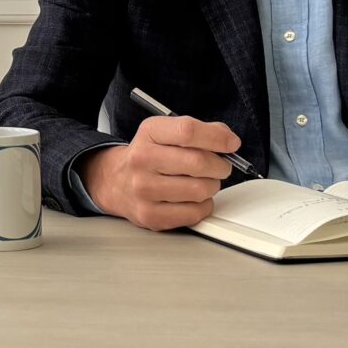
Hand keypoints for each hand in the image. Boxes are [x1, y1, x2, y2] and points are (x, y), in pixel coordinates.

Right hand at [78, 115, 240, 229]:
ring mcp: (144, 190)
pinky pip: (195, 213)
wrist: (116, 182)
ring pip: (200, 190)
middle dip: (220, 166)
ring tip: (202, 182)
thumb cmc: (148, 156)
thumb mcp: (165, 132)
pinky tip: (194, 198)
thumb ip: (198, 131)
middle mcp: (142, 160)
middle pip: (198, 162)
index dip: (217, 137)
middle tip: (220, 167)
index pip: (188, 131)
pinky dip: (203, 205)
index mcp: (149, 133)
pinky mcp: (151, 216)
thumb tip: (227, 140)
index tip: (231, 144)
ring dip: (211, 186)